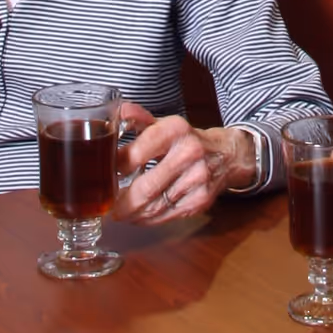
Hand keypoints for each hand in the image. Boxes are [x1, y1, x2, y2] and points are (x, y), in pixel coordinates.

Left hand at [111, 104, 257, 221]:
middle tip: (108, 204)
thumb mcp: (166, 124)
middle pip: (146, 187)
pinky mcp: (201, 200)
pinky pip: (168, 216)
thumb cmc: (189, 140)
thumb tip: (117, 113)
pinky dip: (149, 219)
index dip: (117, 168)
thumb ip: (140, 119)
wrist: (227, 155)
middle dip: (122, 201)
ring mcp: (197, 179)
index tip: (105, 174)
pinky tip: (139, 216)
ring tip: (119, 212)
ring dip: (133, 213)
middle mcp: (189, 153)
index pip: (138, 152)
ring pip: (155, 206)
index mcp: (175, 130)